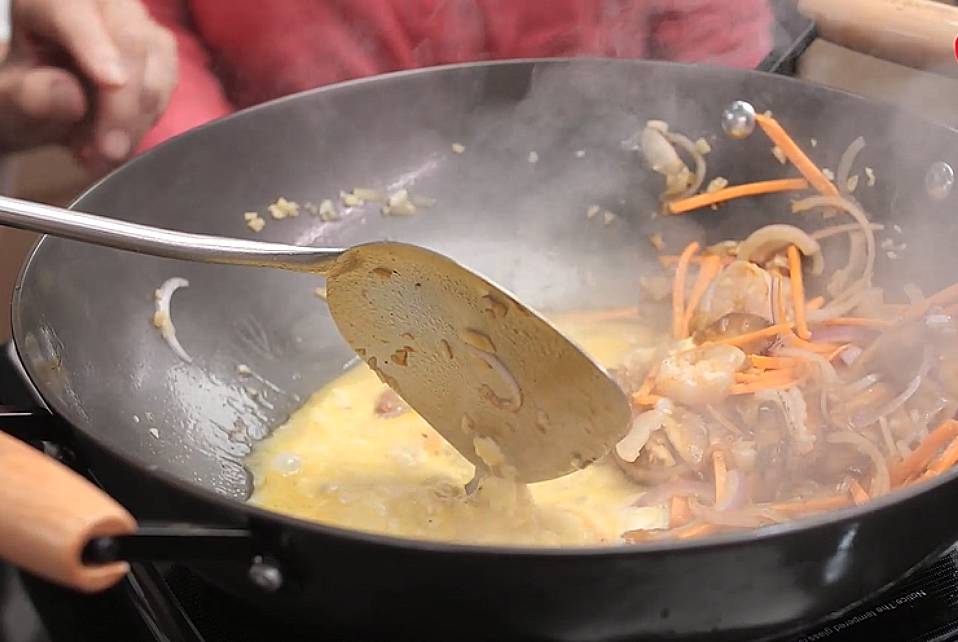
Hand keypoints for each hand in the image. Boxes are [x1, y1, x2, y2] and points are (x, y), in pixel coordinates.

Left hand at [0, 0, 176, 172]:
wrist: (51, 96)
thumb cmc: (27, 90)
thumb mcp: (11, 97)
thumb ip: (30, 94)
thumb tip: (70, 96)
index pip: (74, 13)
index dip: (94, 47)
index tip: (111, 83)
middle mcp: (101, 1)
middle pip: (129, 40)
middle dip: (123, 103)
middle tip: (108, 152)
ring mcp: (136, 22)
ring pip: (157, 65)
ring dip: (137, 120)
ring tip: (103, 155)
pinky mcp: (161, 50)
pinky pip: (166, 86)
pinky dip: (147, 120)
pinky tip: (120, 139)